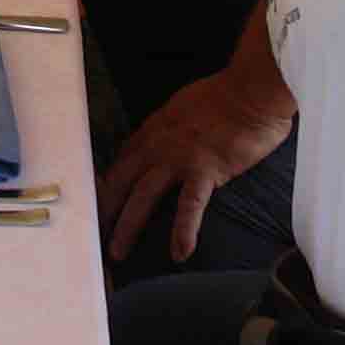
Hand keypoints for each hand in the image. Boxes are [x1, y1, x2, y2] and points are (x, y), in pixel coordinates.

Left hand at [98, 62, 296, 264]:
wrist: (251, 91)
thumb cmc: (227, 95)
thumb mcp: (184, 106)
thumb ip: (170, 127)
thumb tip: (166, 141)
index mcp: (154, 129)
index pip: (121, 161)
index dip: (107, 184)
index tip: (97, 203)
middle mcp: (158, 144)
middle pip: (120, 181)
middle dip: (104, 209)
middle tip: (92, 235)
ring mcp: (179, 158)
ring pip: (143, 196)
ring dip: (127, 226)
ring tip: (117, 252)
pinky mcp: (205, 170)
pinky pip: (189, 205)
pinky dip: (183, 231)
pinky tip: (180, 253)